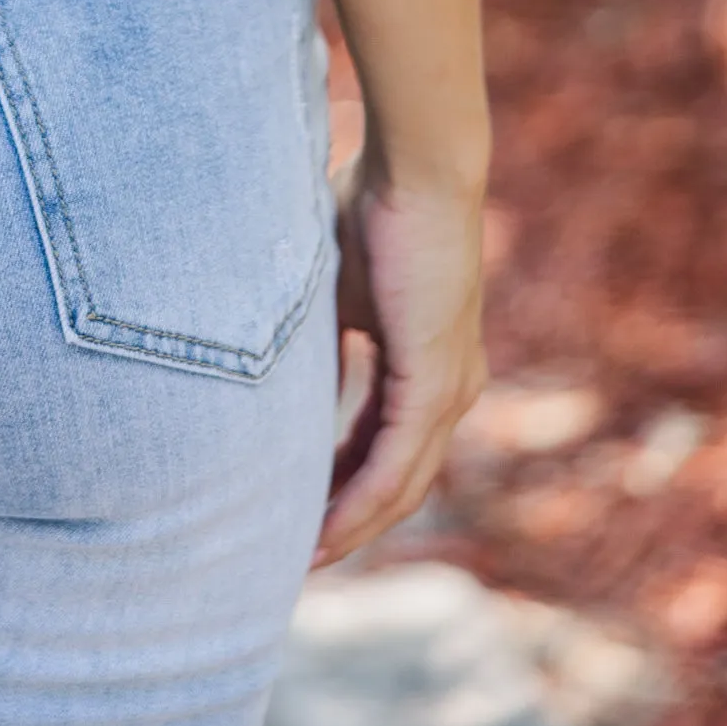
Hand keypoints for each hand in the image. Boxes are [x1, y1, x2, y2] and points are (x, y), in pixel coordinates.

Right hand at [313, 160, 485, 566]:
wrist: (415, 166)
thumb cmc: (370, 204)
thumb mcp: (332, 288)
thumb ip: (319, 338)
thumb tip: (277, 374)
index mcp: (428, 363)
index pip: (386, 444)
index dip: (341, 483)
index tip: (297, 512)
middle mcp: (450, 387)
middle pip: (399, 481)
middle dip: (348, 521)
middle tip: (298, 558)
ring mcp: (449, 389)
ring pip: (401, 484)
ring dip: (354, 525)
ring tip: (306, 559)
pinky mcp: (437, 383)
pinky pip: (397, 462)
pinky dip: (362, 501)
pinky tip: (329, 529)